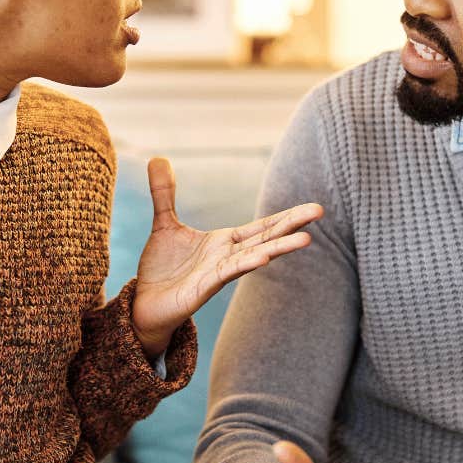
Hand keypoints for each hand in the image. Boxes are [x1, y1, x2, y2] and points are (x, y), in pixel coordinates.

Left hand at [130, 158, 321, 356]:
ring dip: (280, 248)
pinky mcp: (205, 287)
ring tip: (307, 239)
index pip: (262, 227)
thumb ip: (164, 194)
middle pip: (267, 237)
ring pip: (256, 256)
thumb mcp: (164, 223)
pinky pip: (228, 273)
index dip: (286, 216)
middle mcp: (228, 256)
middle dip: (292, 225)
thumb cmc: (161, 269)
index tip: (314, 208)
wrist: (143, 304)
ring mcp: (219, 273)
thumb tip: (158, 158)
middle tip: (320, 211)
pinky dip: (245, 265)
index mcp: (224, 242)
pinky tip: (263, 257)